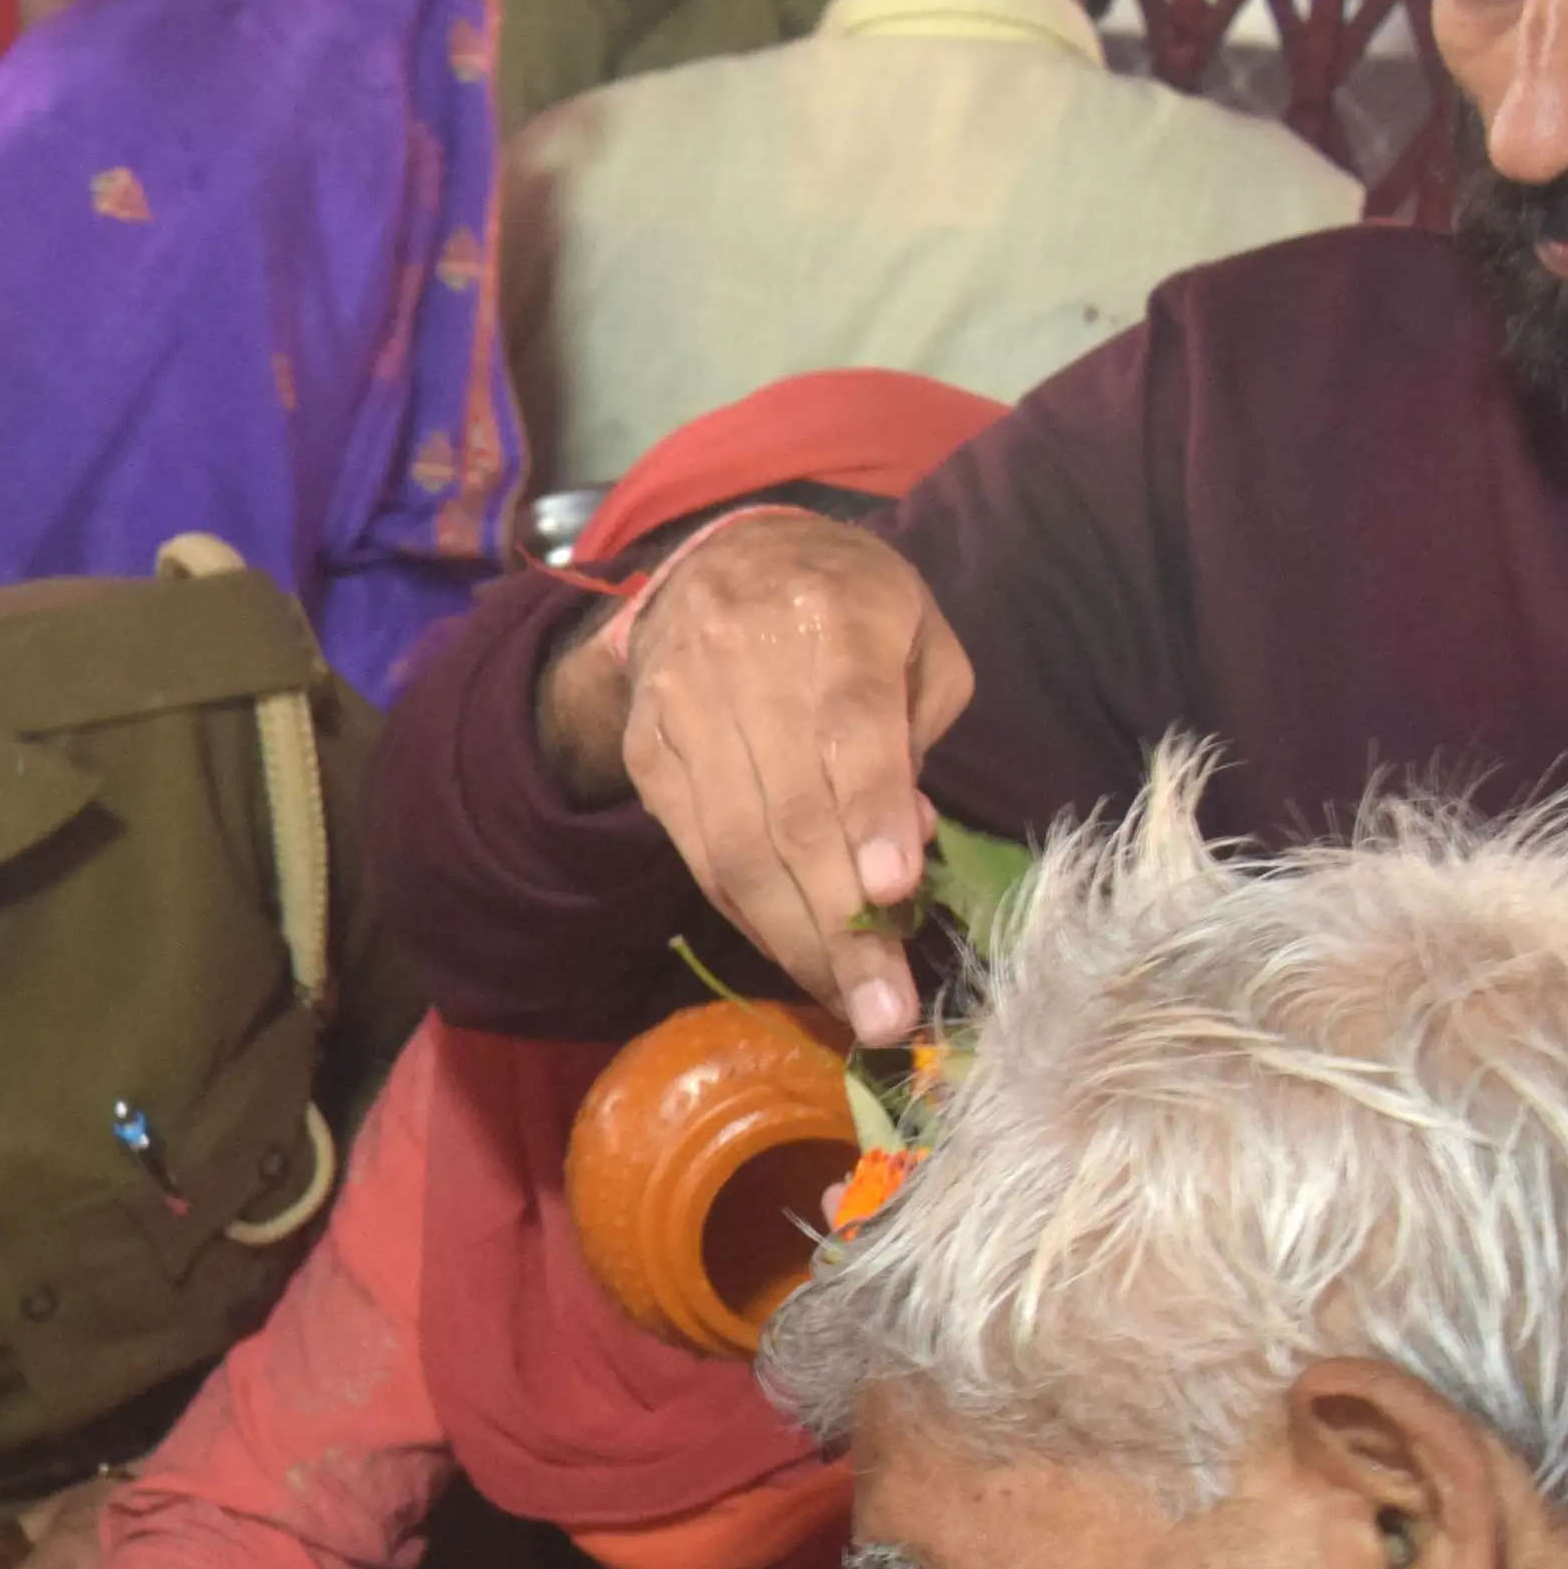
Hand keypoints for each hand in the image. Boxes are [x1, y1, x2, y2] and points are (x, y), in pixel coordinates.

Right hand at [539, 511, 976, 1051]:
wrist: (722, 559)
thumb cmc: (849, 604)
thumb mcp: (917, 636)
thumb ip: (920, 731)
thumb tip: (907, 844)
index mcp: (833, 619)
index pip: (848, 728)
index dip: (870, 814)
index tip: (895, 893)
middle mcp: (742, 664)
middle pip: (788, 811)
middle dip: (841, 923)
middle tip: (887, 1010)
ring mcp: (681, 714)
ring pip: (734, 846)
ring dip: (794, 938)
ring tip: (850, 1004)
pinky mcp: (647, 754)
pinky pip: (697, 852)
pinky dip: (749, 912)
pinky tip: (794, 955)